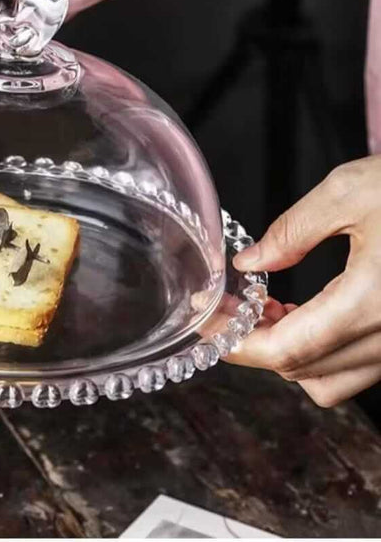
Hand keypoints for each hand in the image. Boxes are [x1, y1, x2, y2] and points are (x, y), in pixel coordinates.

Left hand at [231, 155, 380, 406]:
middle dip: (256, 346)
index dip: (238, 344)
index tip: (207, 325)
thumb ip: (292, 231)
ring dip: (289, 354)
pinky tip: (304, 313)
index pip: (288, 350)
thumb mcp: (350, 190)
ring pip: (333, 380)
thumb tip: (249, 263)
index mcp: (374, 301)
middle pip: (306, 372)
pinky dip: (322, 351)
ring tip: (265, 310)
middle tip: (228, 310)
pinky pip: (359, 366)